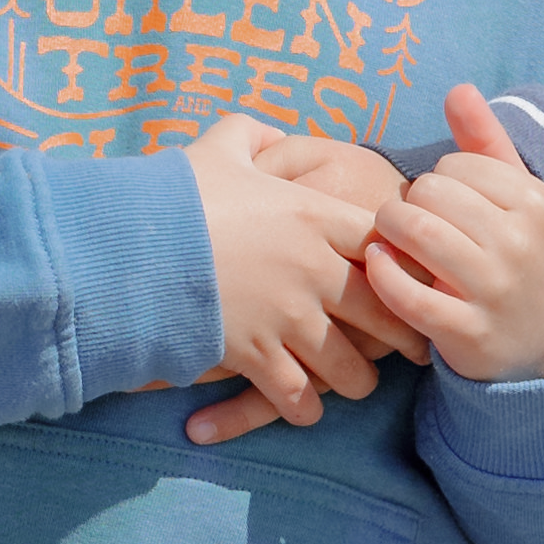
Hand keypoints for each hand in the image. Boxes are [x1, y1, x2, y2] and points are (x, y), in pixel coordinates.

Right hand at [181, 114, 390, 431]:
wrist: (128, 244)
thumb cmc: (174, 193)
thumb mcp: (219, 147)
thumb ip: (253, 135)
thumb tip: (270, 135)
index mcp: (313, 215)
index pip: (387, 243)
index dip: (407, 263)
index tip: (415, 277)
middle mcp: (313, 270)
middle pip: (385, 312)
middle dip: (404, 335)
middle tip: (414, 347)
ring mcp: (287, 317)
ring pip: (349, 366)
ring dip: (355, 379)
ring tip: (356, 382)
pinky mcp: (256, 355)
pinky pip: (299, 396)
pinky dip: (304, 408)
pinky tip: (305, 408)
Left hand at [361, 87, 543, 385]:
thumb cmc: (518, 257)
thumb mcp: (518, 200)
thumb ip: (486, 142)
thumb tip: (459, 87)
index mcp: (536, 202)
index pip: (454, 165)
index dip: (437, 183)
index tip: (446, 208)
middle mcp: (521, 242)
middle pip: (429, 193)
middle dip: (409, 205)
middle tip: (412, 227)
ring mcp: (496, 289)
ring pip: (414, 231)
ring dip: (388, 233)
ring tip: (393, 242)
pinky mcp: (467, 332)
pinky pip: (404, 290)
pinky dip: (381, 273)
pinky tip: (380, 267)